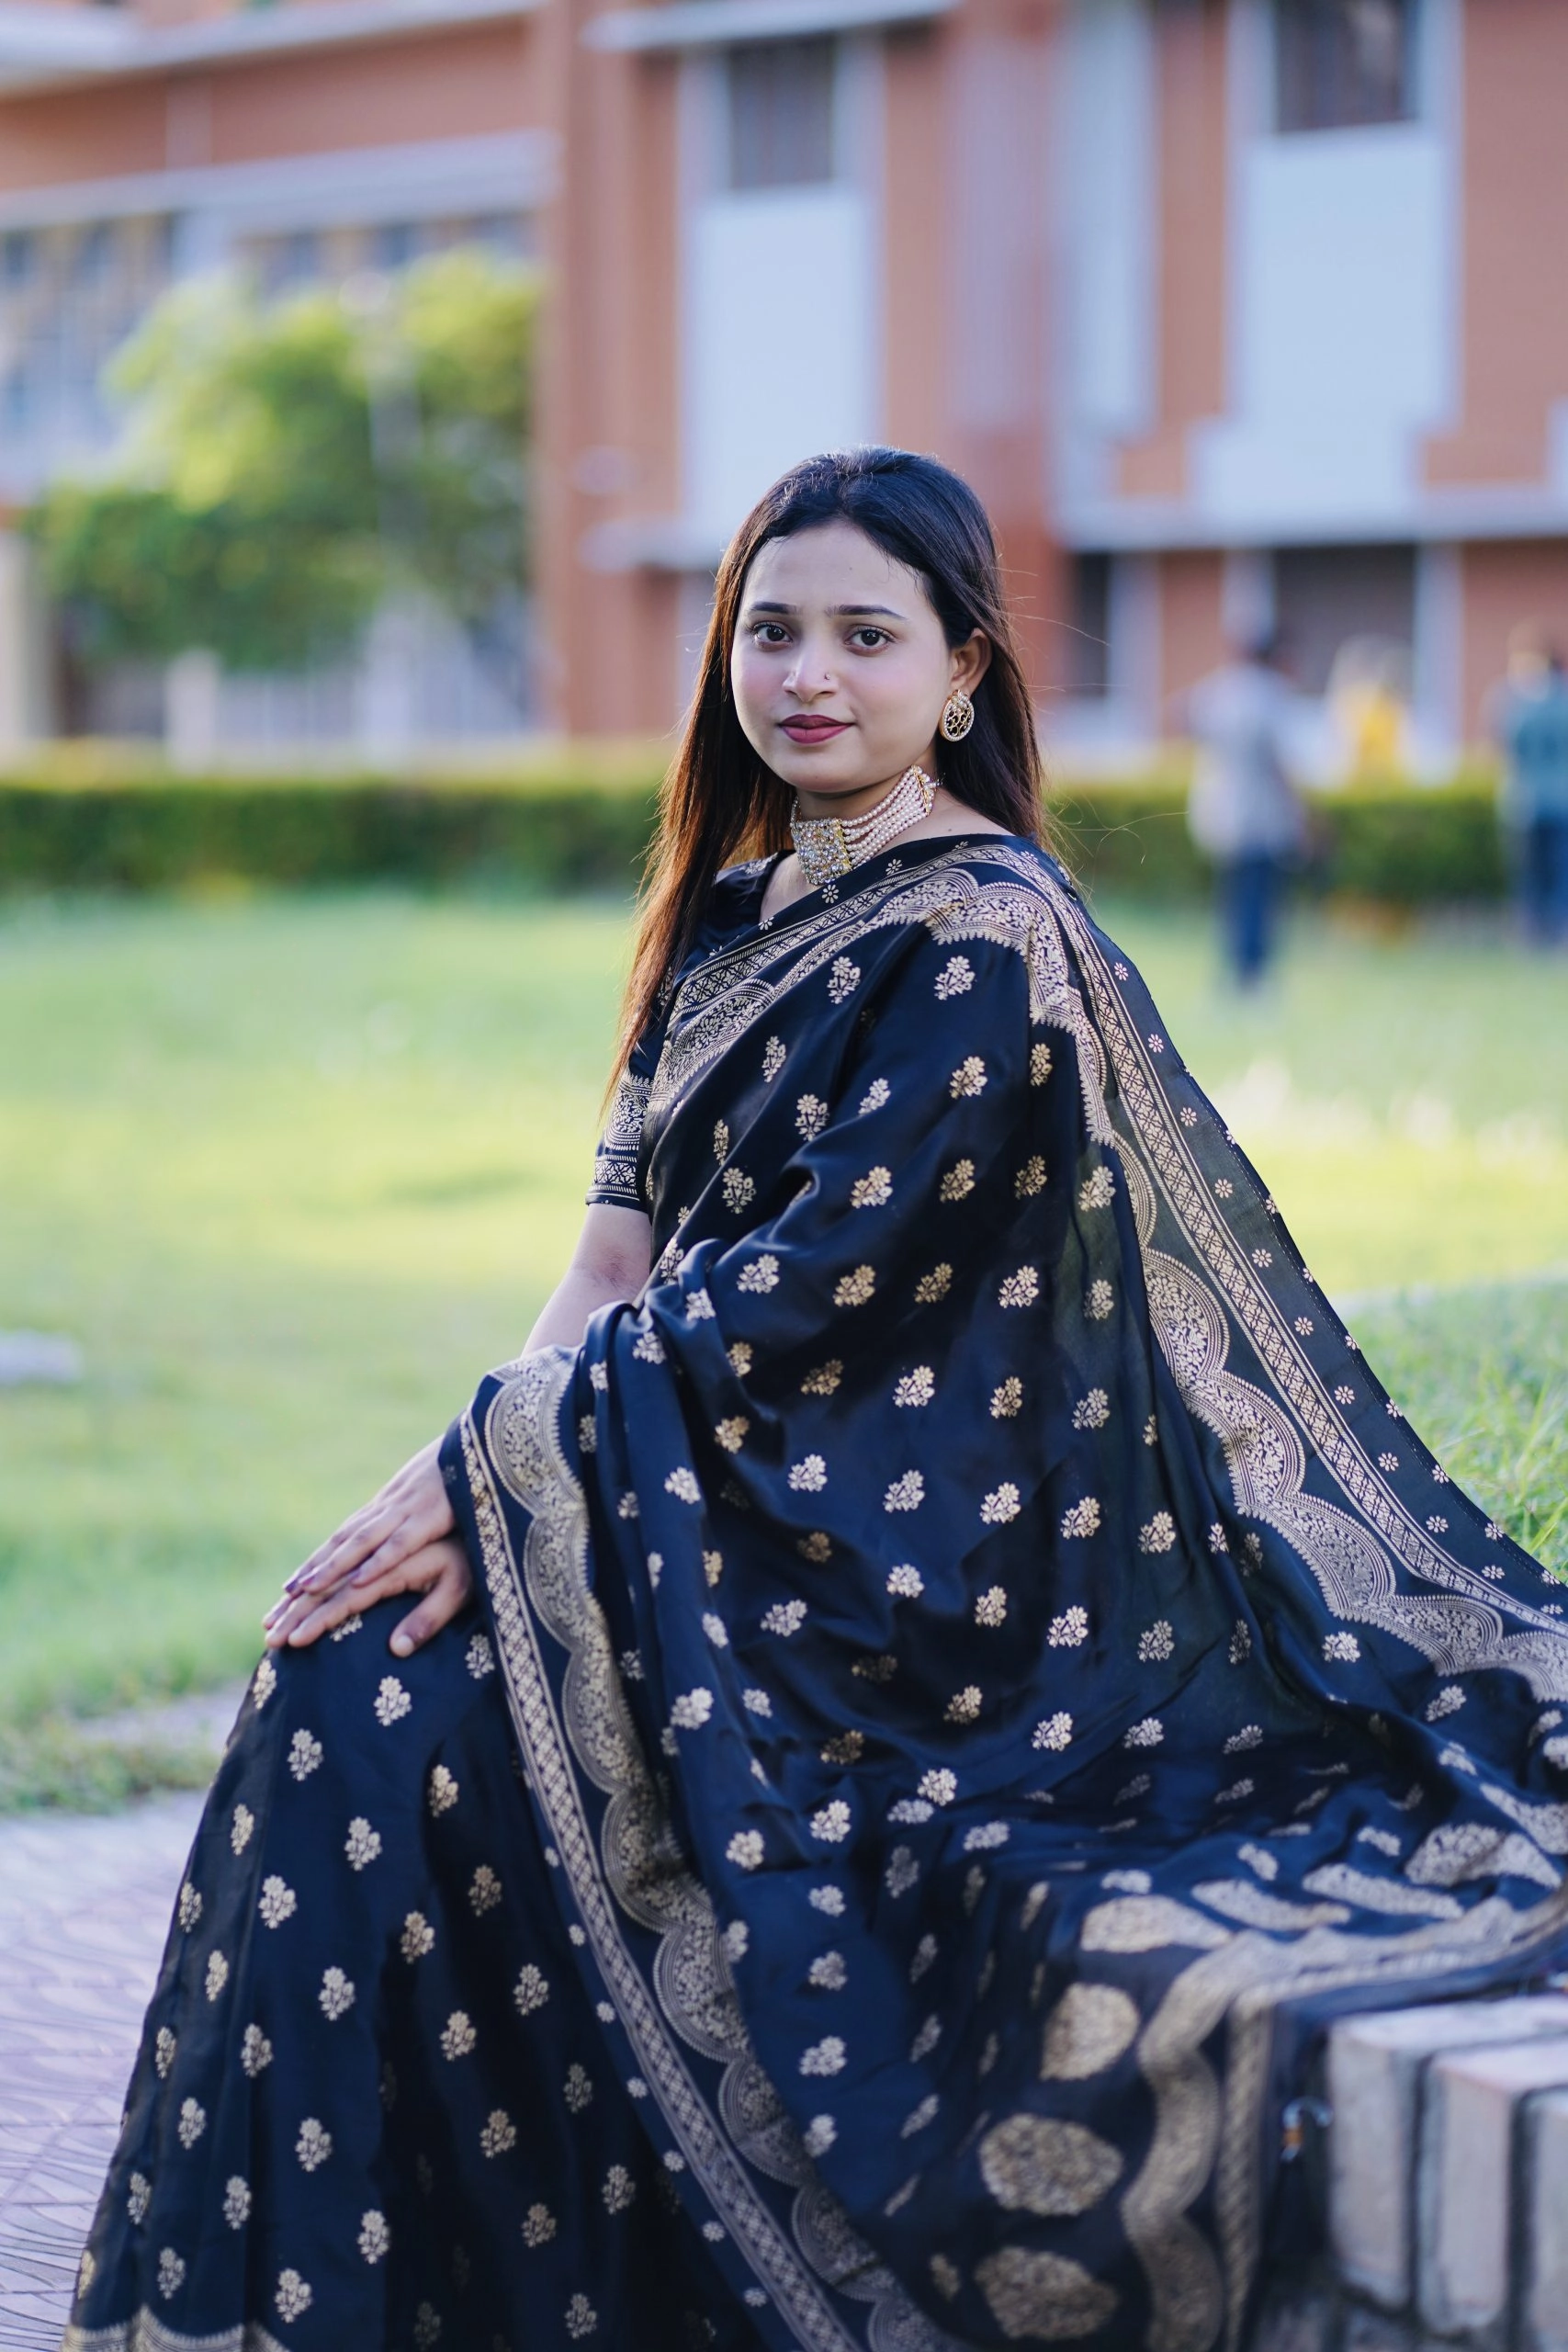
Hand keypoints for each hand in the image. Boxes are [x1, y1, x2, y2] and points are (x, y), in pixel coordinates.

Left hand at [264, 1438, 458, 1650]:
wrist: (485, 1446)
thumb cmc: (460, 1484)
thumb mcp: (427, 1514)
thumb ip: (404, 1534)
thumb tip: (381, 1558)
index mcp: (381, 1513)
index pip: (334, 1548)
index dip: (305, 1575)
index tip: (278, 1606)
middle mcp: (383, 1512)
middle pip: (335, 1551)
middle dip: (303, 1586)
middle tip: (274, 1621)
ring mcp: (404, 1511)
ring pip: (359, 1545)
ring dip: (331, 1569)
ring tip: (304, 1594)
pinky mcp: (432, 1514)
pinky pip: (402, 1541)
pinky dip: (382, 1559)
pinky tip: (362, 1579)